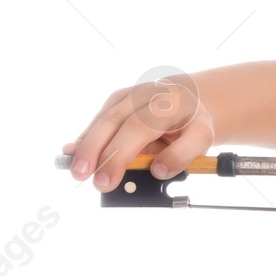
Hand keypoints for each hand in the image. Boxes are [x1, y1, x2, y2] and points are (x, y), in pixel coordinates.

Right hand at [64, 71, 219, 192]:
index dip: (120, 156)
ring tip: (75, 169)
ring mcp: (127, 96)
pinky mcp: (116, 100)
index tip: (107, 180)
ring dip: (86, 145)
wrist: (190, 98)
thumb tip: (157, 171)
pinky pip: (99, 121)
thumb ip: (182, 155)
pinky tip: (73, 152)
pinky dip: (86, 137)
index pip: (138, 129)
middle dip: (95, 150)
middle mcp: (144, 95)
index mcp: (168, 104)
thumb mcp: (201, 139)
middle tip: (82, 176)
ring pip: (102, 120)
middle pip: (113, 121)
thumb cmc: (192, 124)